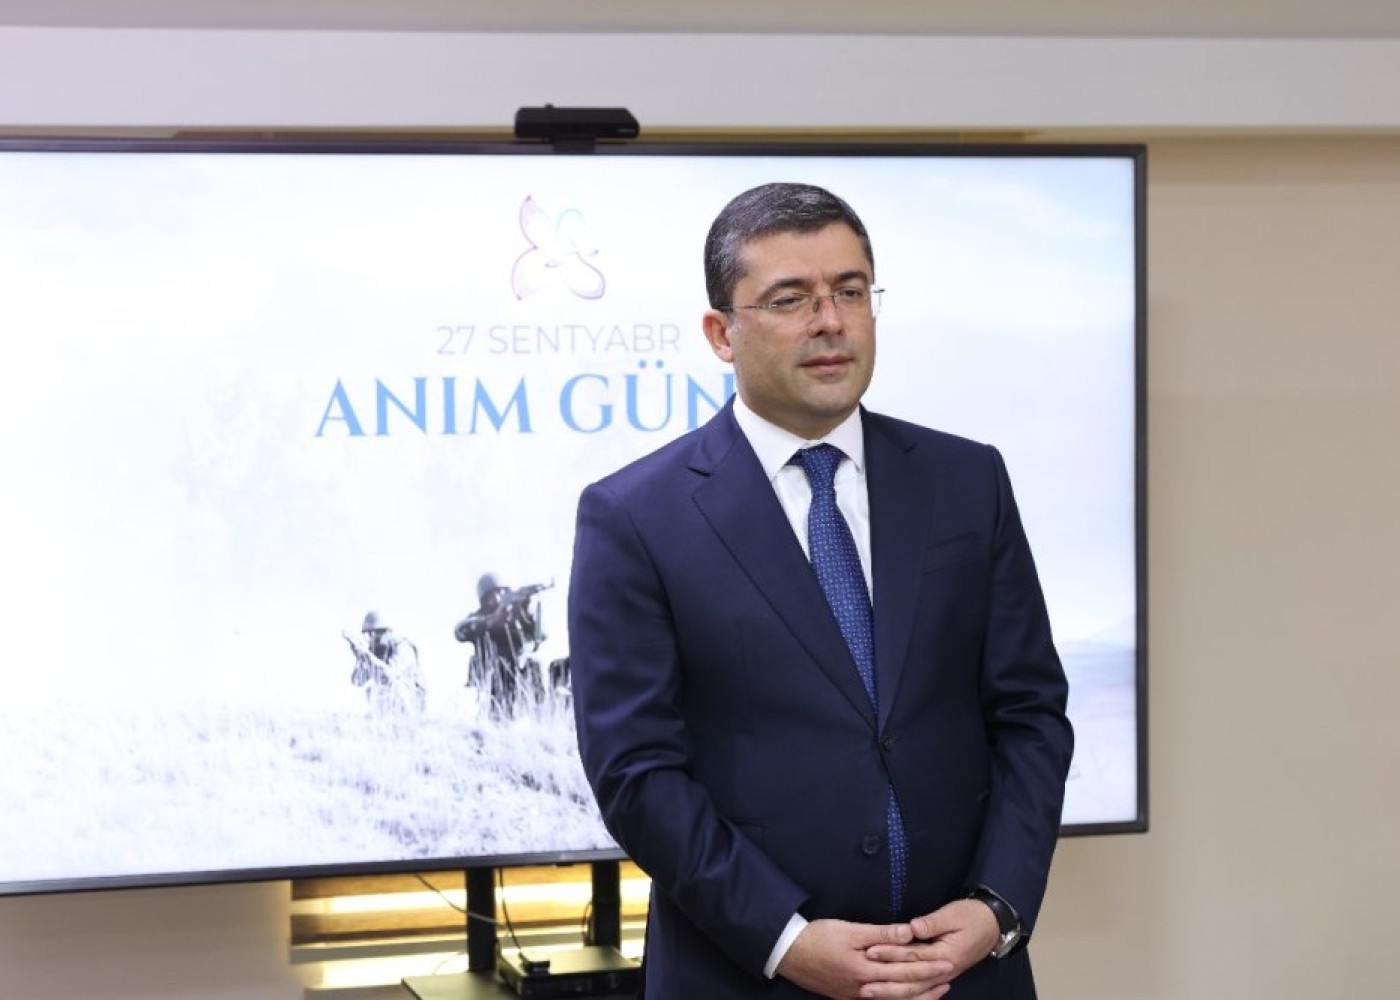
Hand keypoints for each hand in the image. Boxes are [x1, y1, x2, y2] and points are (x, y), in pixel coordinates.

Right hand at [777, 918, 953, 998]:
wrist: (789, 954)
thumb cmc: (818, 937)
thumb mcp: (849, 930)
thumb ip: (881, 934)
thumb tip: (909, 934)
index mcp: (865, 970)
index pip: (903, 968)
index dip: (927, 964)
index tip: (947, 960)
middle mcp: (864, 989)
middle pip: (903, 988)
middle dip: (928, 982)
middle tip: (949, 974)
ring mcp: (856, 997)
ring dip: (918, 995)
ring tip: (938, 990)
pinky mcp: (849, 998)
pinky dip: (898, 999)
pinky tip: (907, 996)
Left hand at [864, 899, 998, 984]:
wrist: (992, 926)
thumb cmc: (971, 916)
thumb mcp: (953, 914)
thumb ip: (932, 923)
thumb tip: (912, 928)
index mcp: (946, 955)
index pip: (913, 956)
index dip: (891, 953)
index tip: (870, 951)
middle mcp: (944, 971)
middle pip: (911, 981)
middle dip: (887, 983)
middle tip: (864, 985)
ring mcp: (943, 976)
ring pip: (915, 990)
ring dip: (893, 992)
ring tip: (871, 993)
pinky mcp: (940, 975)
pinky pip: (921, 989)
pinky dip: (906, 995)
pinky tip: (890, 996)